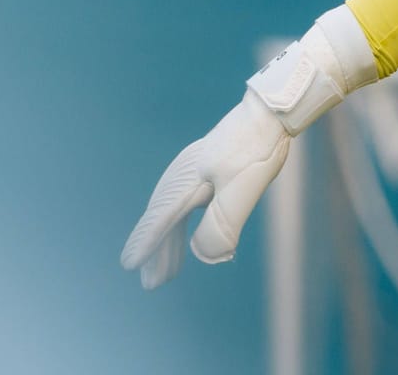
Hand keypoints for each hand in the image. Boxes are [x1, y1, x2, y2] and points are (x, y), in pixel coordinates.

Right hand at [120, 91, 290, 288]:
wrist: (269, 113)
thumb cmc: (255, 151)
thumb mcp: (241, 192)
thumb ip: (220, 226)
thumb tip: (203, 256)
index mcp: (187, 182)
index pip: (161, 219)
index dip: (146, 243)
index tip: (128, 264)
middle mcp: (183, 176)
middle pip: (163, 219)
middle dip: (156, 251)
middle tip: (150, 283)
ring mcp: (192, 170)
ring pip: (173, 212)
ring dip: (168, 241)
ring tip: (166, 271)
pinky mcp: (206, 168)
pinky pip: (185, 203)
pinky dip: (181, 224)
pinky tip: (184, 236)